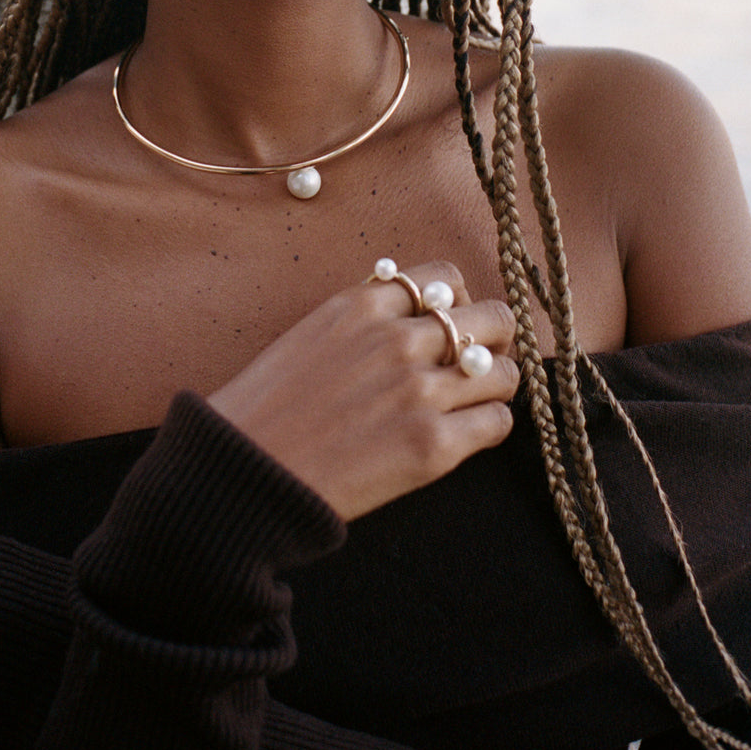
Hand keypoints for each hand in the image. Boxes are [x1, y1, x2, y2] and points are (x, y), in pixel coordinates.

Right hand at [208, 263, 518, 521]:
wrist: (246, 470)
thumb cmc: (268, 406)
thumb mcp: (313, 332)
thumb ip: (366, 315)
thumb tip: (418, 309)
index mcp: (364, 306)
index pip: (447, 278)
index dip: (462, 300)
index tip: (457, 322)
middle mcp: (399, 340)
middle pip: (493, 319)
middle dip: (494, 339)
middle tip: (481, 361)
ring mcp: (419, 393)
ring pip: (504, 373)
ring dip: (497, 384)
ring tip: (477, 400)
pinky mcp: (432, 447)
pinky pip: (497, 423)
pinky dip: (489, 426)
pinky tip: (465, 433)